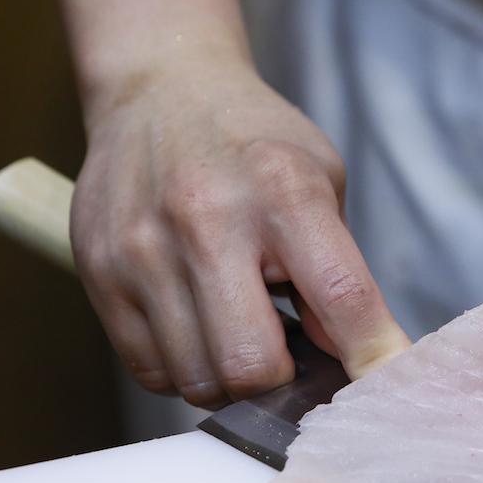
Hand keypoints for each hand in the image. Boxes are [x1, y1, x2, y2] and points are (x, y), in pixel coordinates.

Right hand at [72, 49, 410, 406]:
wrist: (159, 89)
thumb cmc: (251, 141)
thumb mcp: (320, 180)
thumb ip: (339, 272)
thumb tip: (356, 362)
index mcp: (283, 192)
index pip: (342, 299)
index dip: (371, 360)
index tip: (382, 393)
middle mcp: (207, 221)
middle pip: (250, 367)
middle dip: (279, 380)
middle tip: (285, 354)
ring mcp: (143, 251)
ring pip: (197, 380)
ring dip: (228, 378)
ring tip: (237, 327)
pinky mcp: (99, 274)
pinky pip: (150, 370)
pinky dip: (183, 368)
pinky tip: (197, 324)